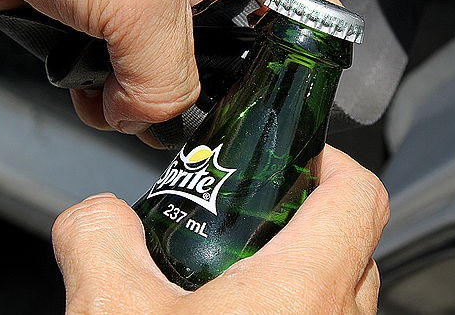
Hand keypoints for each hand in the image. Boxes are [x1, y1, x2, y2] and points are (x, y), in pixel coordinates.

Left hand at [0, 0, 338, 146]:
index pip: (297, 14)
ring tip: (116, 94)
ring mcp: (141, 8)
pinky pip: (118, 85)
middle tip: (184, 116)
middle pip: (230, 63)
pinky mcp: (96, 28)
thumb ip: (168, 77)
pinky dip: (105, 100)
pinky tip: (88, 88)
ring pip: (167, 82)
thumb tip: (153, 117)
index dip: (302, 65)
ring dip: (143, 104)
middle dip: (205, 100)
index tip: (282, 110)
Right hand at [52, 145, 389, 313]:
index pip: (358, 193)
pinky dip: (286, 311)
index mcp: (304, 292)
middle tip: (243, 212)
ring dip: (291, 268)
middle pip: (349, 239)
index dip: (327, 158)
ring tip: (228, 273)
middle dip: (295, 214)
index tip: (290, 155)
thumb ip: (97, 237)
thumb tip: (98, 215)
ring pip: (338, 291)